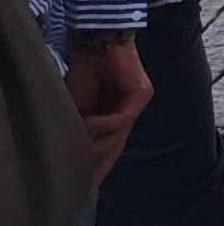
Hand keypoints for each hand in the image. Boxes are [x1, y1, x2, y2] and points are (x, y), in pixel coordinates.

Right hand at [66, 34, 152, 181]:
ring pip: (120, 136)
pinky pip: (123, 118)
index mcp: (117, 115)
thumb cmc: (85, 70)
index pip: (111, 148)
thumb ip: (84, 131)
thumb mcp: (80, 108)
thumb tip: (78, 160)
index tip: (84, 187)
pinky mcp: (143, 93)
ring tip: (80, 144)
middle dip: (100, 164)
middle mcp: (131, 111)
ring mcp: (140, 102)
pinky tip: (87, 122)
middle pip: (118, 147)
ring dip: (97, 142)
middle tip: (84, 181)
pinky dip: (103, 123)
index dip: (98, 168)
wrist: (95, 38)